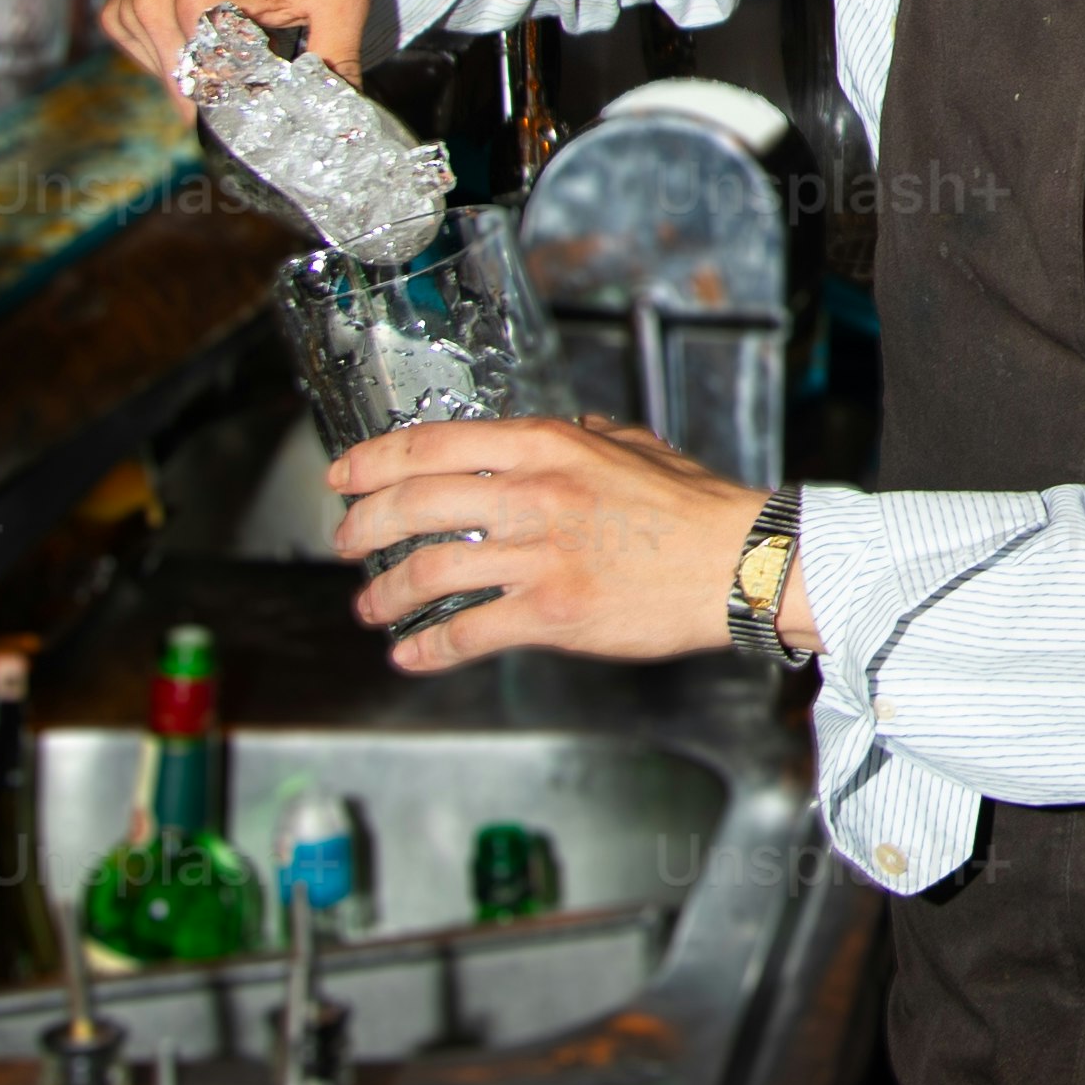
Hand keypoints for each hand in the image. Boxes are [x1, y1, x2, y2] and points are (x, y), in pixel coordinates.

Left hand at [324, 412, 792, 673]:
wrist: (740, 562)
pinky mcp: (550, 613)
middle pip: (411, 504)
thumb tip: (559, 430)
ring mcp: (538, 556)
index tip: (344, 476)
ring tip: (372, 605)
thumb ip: (584, 436)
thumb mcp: (634, 446)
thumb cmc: (695, 509)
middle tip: (345, 541)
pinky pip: (465, 631)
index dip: (373, 461)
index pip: (431, 444)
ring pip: (427, 571)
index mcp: (547, 446)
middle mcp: (532, 495)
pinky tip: (411, 654)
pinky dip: (426, 647)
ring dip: (386, 593)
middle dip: (361, 526)